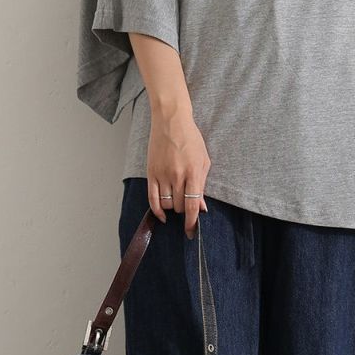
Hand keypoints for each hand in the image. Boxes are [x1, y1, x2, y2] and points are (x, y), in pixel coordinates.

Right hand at [147, 108, 210, 238]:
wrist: (171, 121)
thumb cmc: (191, 139)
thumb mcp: (204, 160)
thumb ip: (202, 185)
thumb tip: (201, 208)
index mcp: (193, 172)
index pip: (192, 204)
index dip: (192, 222)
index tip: (191, 232)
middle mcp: (177, 175)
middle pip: (179, 206)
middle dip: (184, 211)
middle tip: (187, 205)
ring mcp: (162, 174)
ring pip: (166, 204)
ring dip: (173, 209)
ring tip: (177, 201)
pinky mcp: (151, 173)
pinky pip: (152, 198)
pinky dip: (157, 210)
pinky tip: (162, 215)